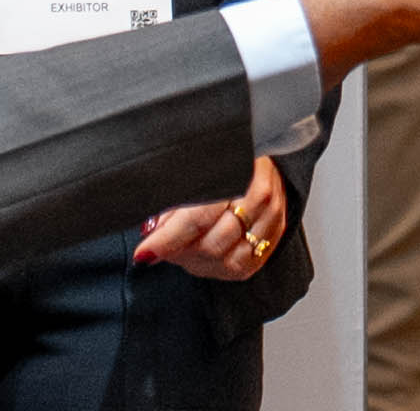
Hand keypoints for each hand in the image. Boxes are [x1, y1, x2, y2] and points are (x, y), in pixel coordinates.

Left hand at [137, 155, 285, 279]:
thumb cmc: (221, 159)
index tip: (144, 252)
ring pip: (227, 261)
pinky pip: (242, 267)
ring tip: (179, 250)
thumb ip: (172, 197)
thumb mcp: (193, 168)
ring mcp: (271, 218)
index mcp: (236, 171)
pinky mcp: (275, 236)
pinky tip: (201, 257)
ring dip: (196, 262)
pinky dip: (216, 267)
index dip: (168, 239)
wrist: (259, 153)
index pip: (198, 218)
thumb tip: (151, 232)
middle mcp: (259, 196)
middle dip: (179, 253)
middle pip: (212, 245)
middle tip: (160, 248)